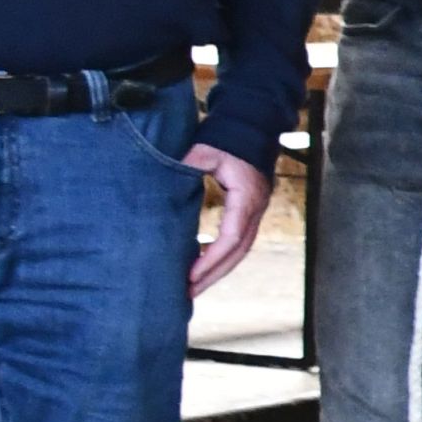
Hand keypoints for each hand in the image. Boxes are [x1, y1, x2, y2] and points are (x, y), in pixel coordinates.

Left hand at [184, 142, 269, 295]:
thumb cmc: (230, 139)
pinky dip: (222, 257)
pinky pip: (238, 242)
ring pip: (240, 251)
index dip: (211, 260)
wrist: (255, 127)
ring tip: (195, 287)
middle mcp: (255, 210)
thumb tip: (165, 178)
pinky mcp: (250, 211)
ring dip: (219, 271)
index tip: (190, 276)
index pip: (230, 239)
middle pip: (238, 253)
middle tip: (189, 293)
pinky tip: (204, 265)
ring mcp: (255, 212)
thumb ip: (188, 165)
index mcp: (246, 198)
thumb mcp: (207, 150)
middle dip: (214, 275)